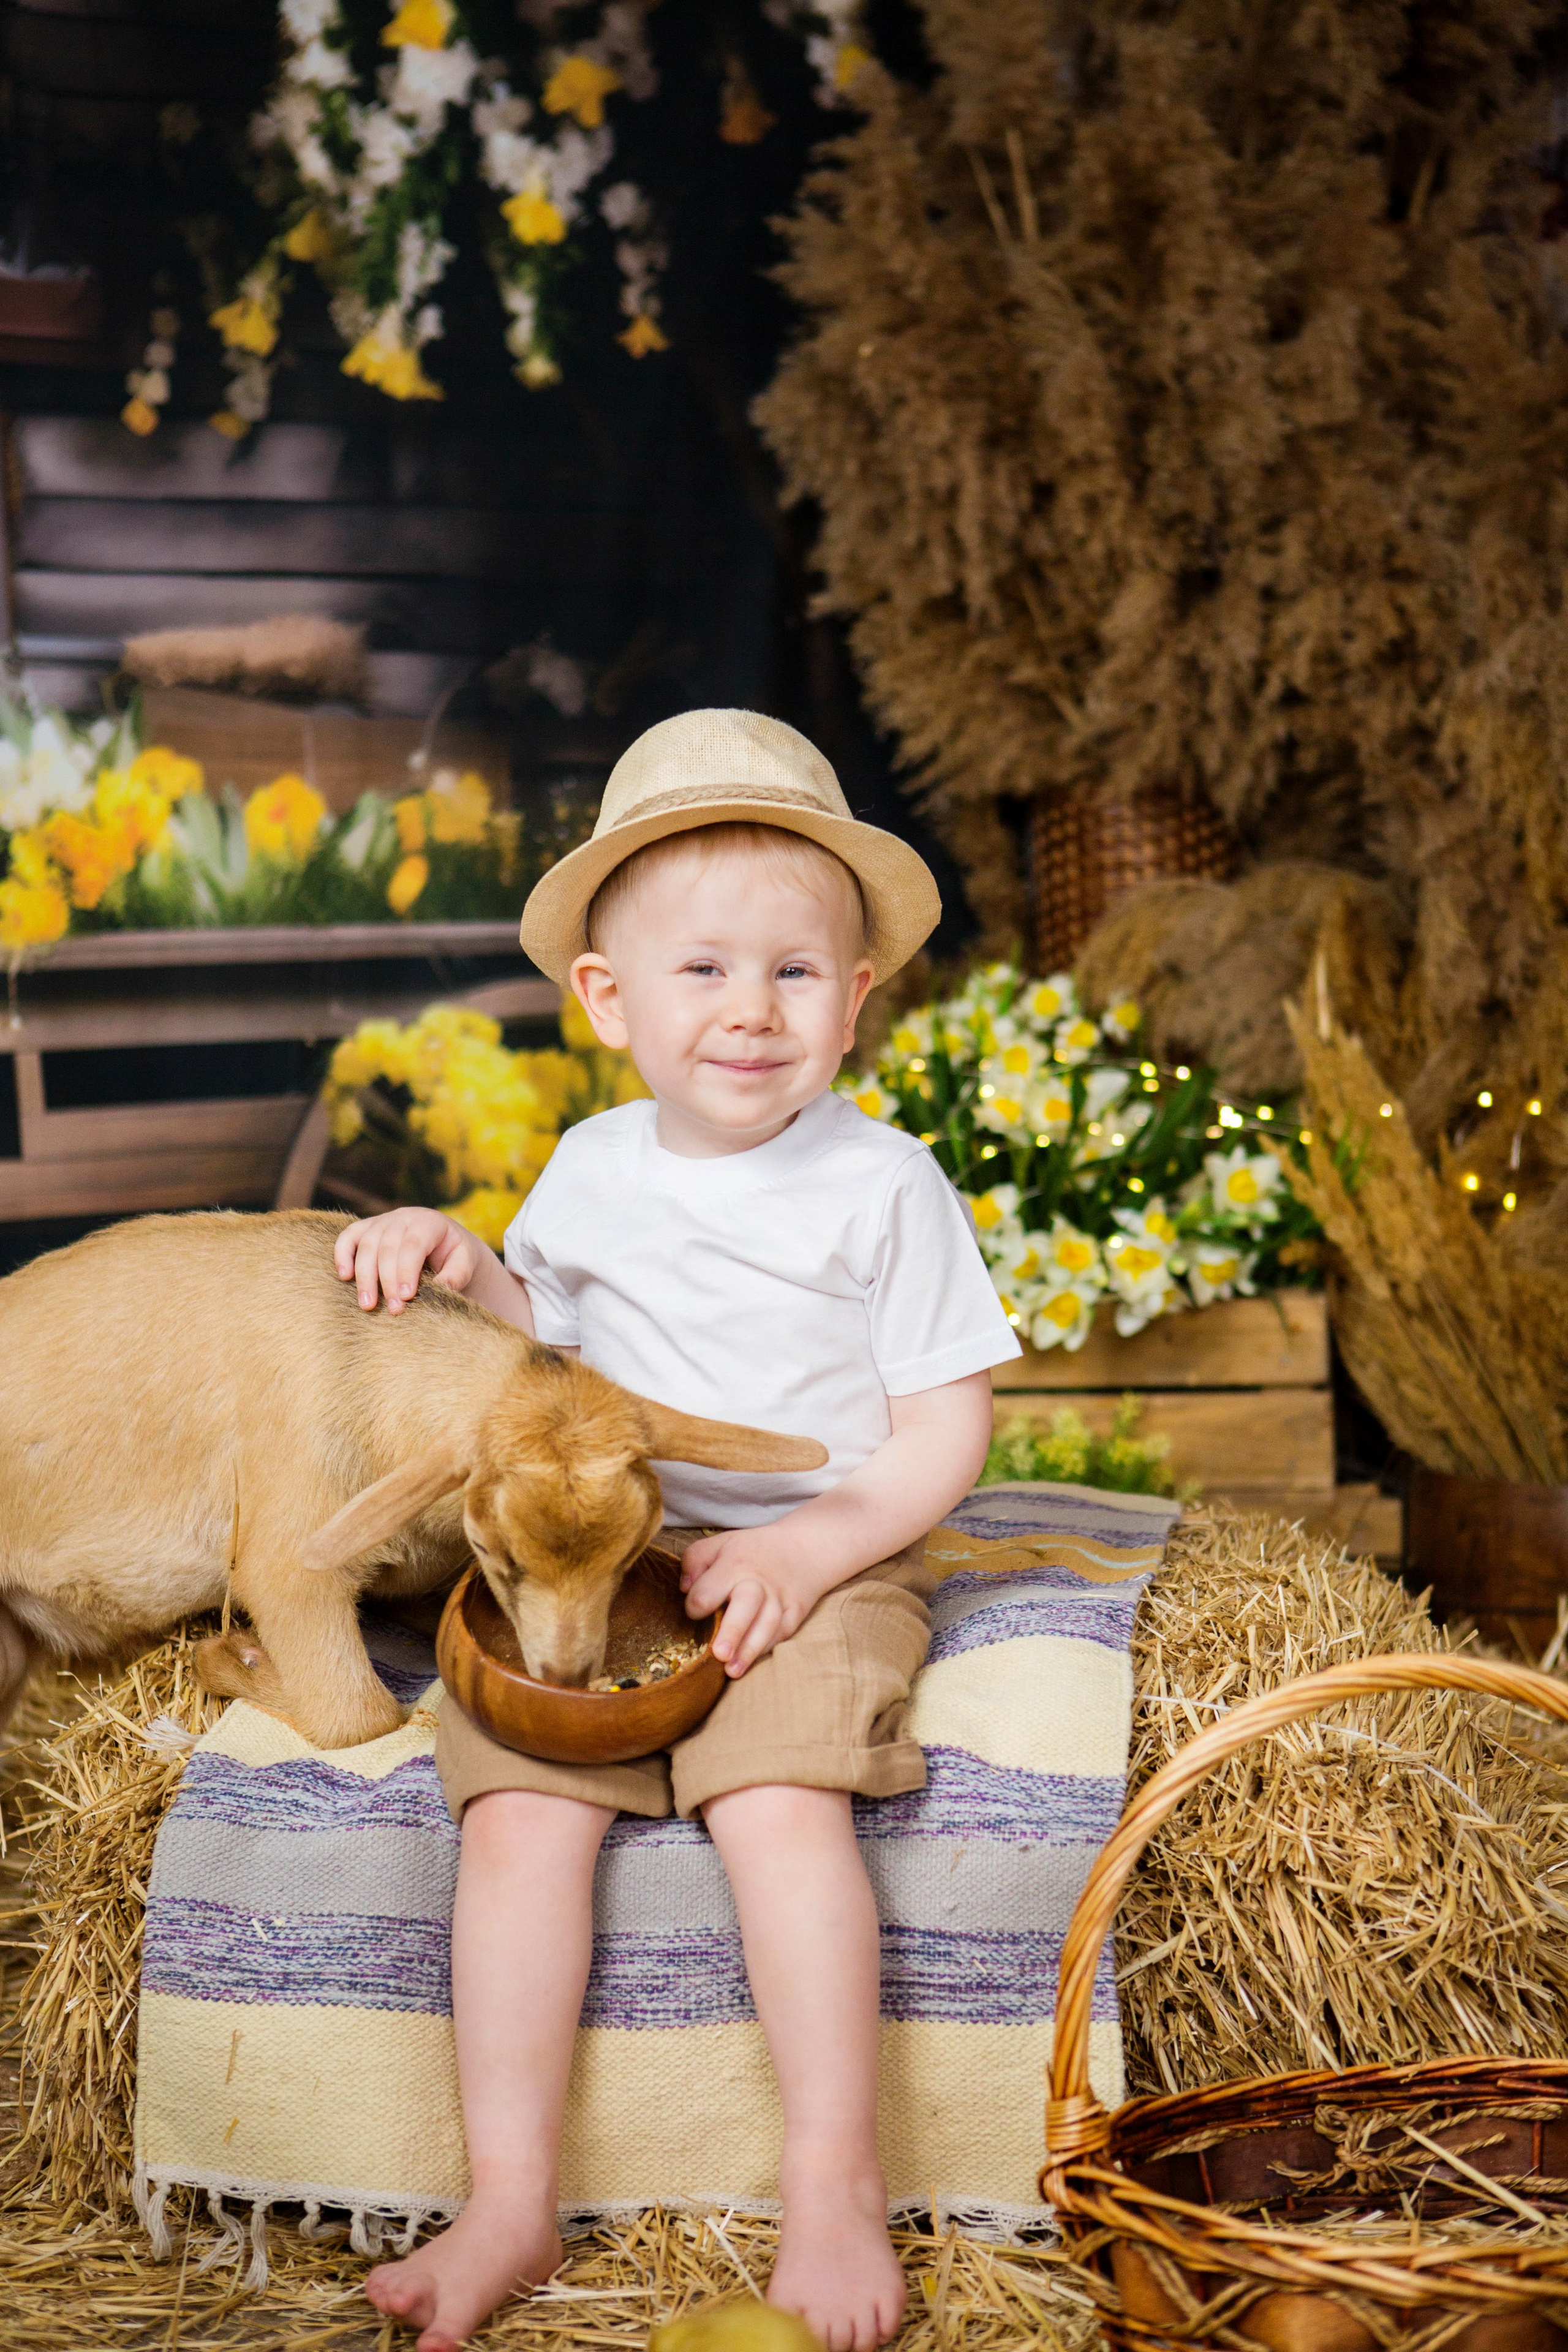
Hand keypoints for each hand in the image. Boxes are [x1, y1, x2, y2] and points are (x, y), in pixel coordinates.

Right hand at [333, 1208, 487, 1314]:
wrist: (444, 1244)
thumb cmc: (455, 1256)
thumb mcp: (464, 1263)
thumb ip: (456, 1275)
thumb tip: (440, 1288)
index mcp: (429, 1221)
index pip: (414, 1244)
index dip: (408, 1270)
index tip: (407, 1297)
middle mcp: (403, 1217)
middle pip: (388, 1247)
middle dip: (388, 1281)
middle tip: (393, 1310)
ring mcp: (382, 1221)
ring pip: (366, 1244)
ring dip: (365, 1276)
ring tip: (367, 1305)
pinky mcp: (366, 1228)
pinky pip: (348, 1237)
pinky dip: (342, 1254)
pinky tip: (344, 1277)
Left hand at [679, 1525, 825, 1676]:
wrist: (802, 1548)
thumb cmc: (751, 1551)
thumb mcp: (719, 1543)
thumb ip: (695, 1560)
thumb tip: (684, 1588)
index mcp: (733, 1563)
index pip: (710, 1588)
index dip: (696, 1604)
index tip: (693, 1613)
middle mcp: (758, 1582)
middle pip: (746, 1605)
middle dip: (733, 1630)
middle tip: (719, 1654)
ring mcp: (779, 1599)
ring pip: (767, 1625)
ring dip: (750, 1649)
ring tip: (732, 1671)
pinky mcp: (795, 1613)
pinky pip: (782, 1633)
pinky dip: (767, 1648)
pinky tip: (750, 1663)